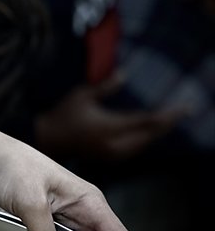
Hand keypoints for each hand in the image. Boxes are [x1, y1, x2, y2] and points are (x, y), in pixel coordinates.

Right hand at [34, 74, 186, 162]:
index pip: (146, 121)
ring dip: (156, 132)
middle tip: (180, 112)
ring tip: (167, 121)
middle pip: (149, 135)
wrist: (47, 139)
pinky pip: (133, 149)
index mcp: (109, 127)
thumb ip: (105, 87)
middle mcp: (113, 142)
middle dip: (166, 123)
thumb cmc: (62, 115)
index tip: (182, 107)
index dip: (167, 114)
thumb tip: (123, 74)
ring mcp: (111, 152)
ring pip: (143, 143)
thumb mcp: (82, 95)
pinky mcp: (108, 156)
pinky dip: (144, 139)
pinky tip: (147, 133)